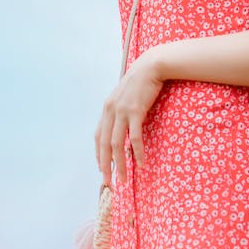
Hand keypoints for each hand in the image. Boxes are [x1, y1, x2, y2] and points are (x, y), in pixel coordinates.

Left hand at [94, 52, 163, 183]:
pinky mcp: (135, 111)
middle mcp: (110, 111)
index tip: (102, 169)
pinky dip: (137, 152)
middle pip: (105, 144)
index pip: (99, 137)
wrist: (150, 67)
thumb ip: (120, 112)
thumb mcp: (125, 97)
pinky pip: (135, 137)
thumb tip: (122, 127)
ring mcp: (122, 112)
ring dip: (120, 163)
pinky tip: (141, 162)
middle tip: (109, 182)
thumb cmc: (140, 82)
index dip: (99, 155)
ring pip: (118, 144)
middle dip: (106, 165)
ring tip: (124, 178)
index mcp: (106, 109)